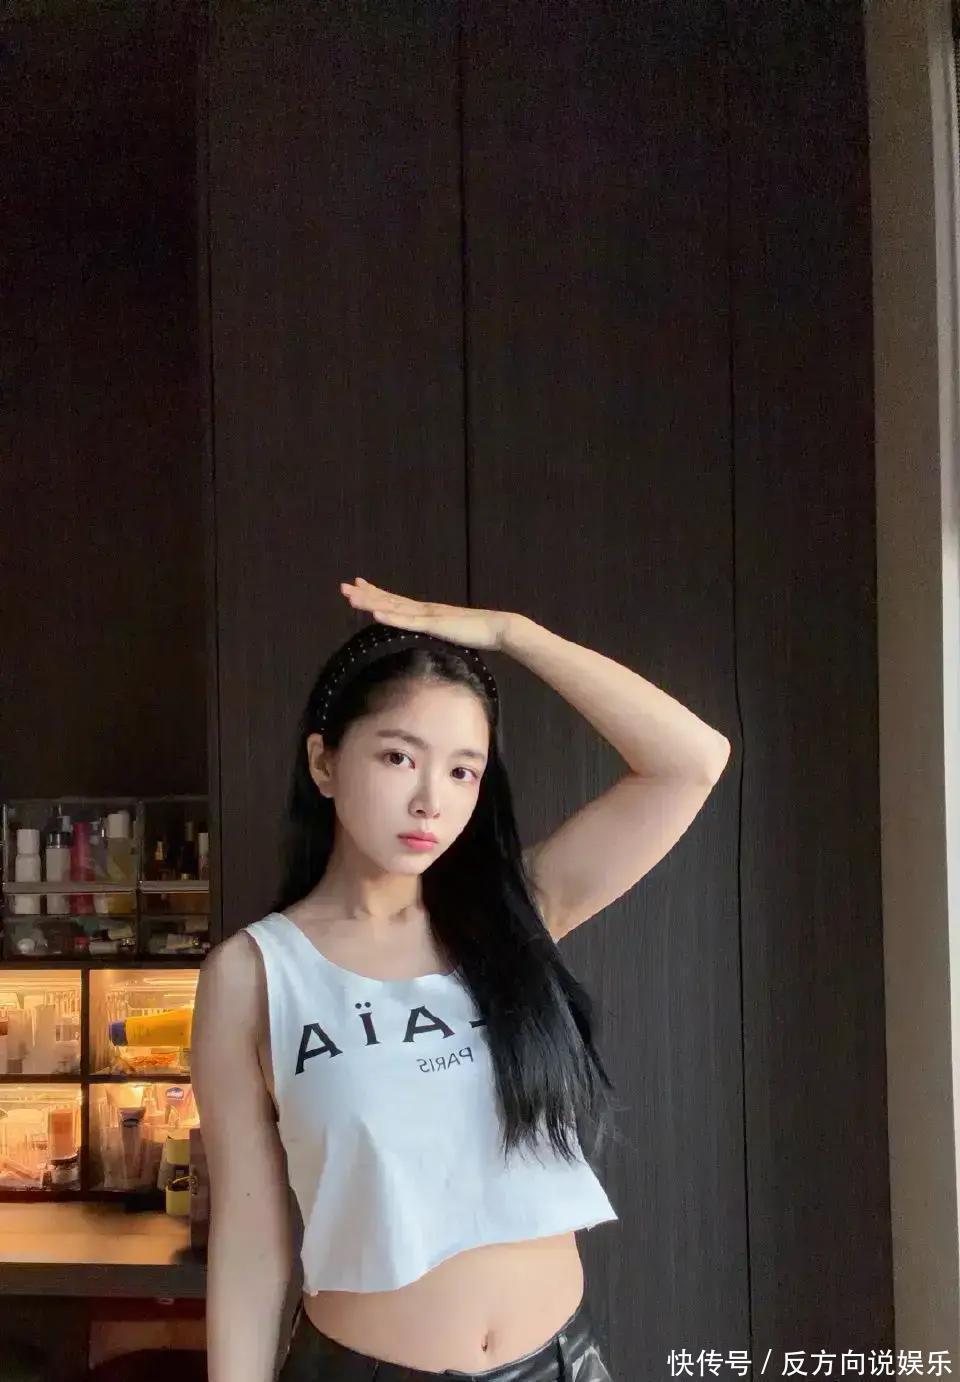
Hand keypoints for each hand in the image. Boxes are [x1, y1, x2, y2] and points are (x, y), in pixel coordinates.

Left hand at [339, 577, 512, 651]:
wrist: (498, 628)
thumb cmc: (477, 634)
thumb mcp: (450, 634)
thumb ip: (438, 634)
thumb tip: (429, 641)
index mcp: (427, 611)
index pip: (396, 601)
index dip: (376, 593)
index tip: (359, 585)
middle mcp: (424, 609)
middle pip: (389, 600)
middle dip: (365, 594)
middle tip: (343, 587)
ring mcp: (428, 615)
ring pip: (394, 608)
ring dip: (371, 602)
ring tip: (351, 598)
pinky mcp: (435, 624)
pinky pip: (409, 622)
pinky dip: (391, 618)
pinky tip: (376, 614)